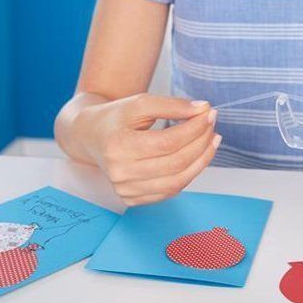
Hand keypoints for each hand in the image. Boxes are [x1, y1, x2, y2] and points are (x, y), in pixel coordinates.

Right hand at [79, 94, 220, 205]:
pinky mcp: (132, 199)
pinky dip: (188, 174)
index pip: (168, 142)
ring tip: (211, 141)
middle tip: (212, 125)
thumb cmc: (116, 118)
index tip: (209, 114)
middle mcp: (120, 173)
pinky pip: (170, 191)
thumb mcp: (139, 103)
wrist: (91, 137)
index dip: (194, 129)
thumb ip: (170, 105)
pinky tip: (196, 157)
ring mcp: (125, 190)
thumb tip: (203, 109)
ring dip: (201, 161)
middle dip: (201, 142)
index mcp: (117, 146)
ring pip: (177, 181)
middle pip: (175, 162)